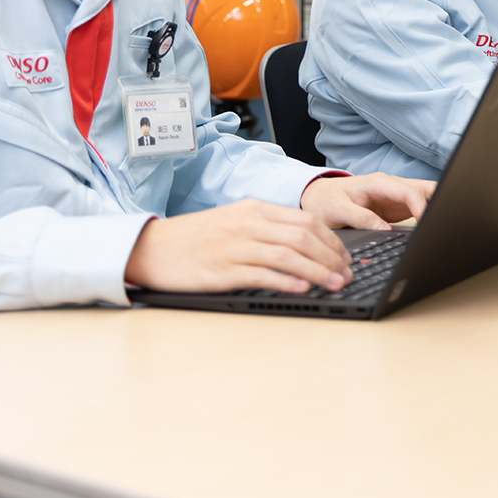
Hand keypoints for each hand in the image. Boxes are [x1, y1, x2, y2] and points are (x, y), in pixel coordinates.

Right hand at [123, 198, 354, 295]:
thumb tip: (307, 246)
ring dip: (318, 271)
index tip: (346, 258)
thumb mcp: (234, 221)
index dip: (332, 240)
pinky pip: (261, 274)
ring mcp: (234, 246)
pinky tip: (302, 288)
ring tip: (335, 284)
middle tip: (347, 274)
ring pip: (288, 255)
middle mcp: (248, 224)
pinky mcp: (221, 270)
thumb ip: (268, 229)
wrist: (151, 247)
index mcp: (255, 209)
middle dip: (332, 257)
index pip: (306, 221)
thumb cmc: (195, 238)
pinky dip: (286, 281)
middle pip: (303, 237)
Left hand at [300, 173, 435, 228]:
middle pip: (425, 188)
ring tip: (445, 224)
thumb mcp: (337, 210)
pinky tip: (435, 224)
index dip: (422, 206)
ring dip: (438, 205)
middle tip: (444, 224)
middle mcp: (391, 185)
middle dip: (439, 202)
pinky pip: (421, 204)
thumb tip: (384, 229)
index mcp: (378, 183)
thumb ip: (360, 218)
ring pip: (427, 194)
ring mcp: (397, 194)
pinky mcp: (398, 204)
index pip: (409, 191)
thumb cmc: (327, 201)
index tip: (426, 223)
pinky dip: (431, 212)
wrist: (319, 197)